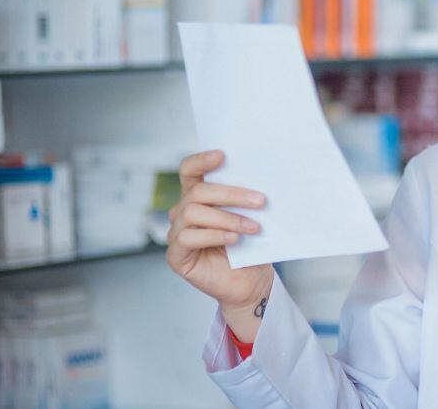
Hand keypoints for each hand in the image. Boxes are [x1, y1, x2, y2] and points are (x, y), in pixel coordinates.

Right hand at [166, 150, 272, 338]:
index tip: (223, 155)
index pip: (189, 170)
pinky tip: (235, 239)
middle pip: (198, 191)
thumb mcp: (250, 217)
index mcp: (199, 197)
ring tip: (254, 227)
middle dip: (232, 193)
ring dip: (228, 217)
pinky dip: (215, 235)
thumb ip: (246, 199)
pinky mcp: (176, 256)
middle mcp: (183, 212)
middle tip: (261, 200)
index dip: (201, 160)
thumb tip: (262, 179)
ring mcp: (176, 233)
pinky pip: (188, 237)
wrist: (251, 282)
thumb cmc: (251, 247)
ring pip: (193, 212)